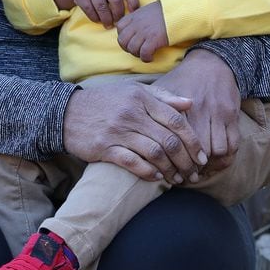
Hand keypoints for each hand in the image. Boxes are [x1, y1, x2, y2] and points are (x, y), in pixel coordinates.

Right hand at [53, 0, 138, 27]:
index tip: (134, 12)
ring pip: (102, 7)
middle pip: (115, 0)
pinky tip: (98, 20)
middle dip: (119, 13)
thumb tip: (135, 10)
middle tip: (118, 21)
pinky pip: (90, 10)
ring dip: (107, 19)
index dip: (133, 2)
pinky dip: (95, 18)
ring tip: (109, 24)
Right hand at [62, 81, 206, 183]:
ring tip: (178, 179)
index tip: (202, 156)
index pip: (176, 120)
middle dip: (186, 161)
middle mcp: (131, 113)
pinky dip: (148, 172)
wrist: (67, 113)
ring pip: (154, 154)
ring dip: (171, 170)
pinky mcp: (105, 148)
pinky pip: (133, 163)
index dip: (193, 141)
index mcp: (141, 97)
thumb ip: (162, 97)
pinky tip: (157, 177)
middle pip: (168, 140)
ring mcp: (118, 131)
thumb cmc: (105, 102)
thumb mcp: (132, 91)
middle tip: (194, 173)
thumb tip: (190, 103)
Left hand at [116, 1, 168, 61]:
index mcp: (134, 16)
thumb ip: (137, 18)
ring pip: (132, 49)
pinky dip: (146, 58)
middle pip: (122, 41)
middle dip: (128, 48)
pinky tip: (151, 57)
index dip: (124, 36)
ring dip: (137, 54)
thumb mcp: (146, 11)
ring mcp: (144, 32)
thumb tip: (133, 29)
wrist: (178, 11)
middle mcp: (137, 24)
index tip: (131, 40)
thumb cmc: (164, 11)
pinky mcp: (153, 40)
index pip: (119, 28)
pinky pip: (144, 53)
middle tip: (137, 49)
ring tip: (145, 53)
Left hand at [157, 49, 241, 175]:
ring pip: (216, 151)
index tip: (166, 171)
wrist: (211, 63)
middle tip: (183, 177)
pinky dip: (224, 159)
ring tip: (197, 172)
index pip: (174, 140)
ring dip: (208, 166)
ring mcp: (218, 113)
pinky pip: (232, 145)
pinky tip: (214, 164)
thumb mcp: (163, 89)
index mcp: (179, 106)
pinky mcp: (232, 115)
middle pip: (196, 149)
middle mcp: (199, 110)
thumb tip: (135, 128)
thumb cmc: (182, 79)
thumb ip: (151, 110)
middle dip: (190, 167)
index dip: (171, 160)